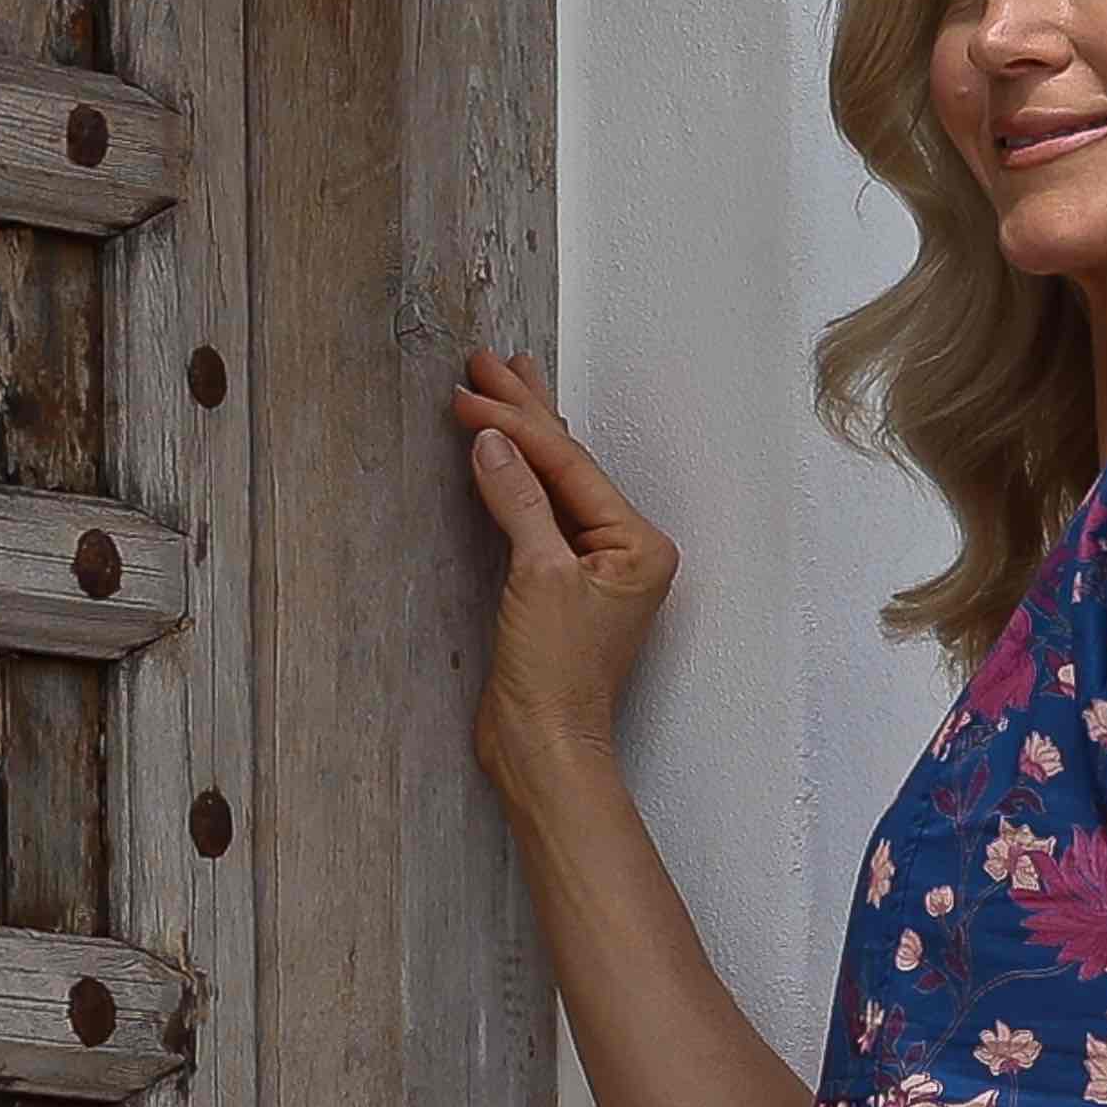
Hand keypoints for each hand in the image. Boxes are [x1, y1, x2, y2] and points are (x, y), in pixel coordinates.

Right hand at [450, 344, 679, 782]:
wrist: (545, 745)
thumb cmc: (556, 676)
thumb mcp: (537, 578)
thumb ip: (518, 503)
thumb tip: (493, 442)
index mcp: (638, 545)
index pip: (570, 466)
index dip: (517, 423)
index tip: (469, 391)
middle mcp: (626, 551)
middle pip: (568, 465)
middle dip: (526, 413)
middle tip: (486, 361)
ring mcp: (595, 568)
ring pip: (555, 483)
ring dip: (524, 435)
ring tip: (505, 382)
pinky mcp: (562, 586)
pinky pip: (540, 513)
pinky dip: (517, 478)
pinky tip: (503, 450)